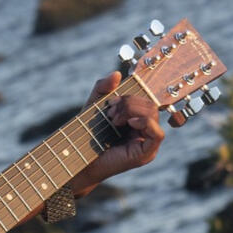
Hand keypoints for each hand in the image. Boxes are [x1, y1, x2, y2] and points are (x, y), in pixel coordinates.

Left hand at [69, 71, 164, 197]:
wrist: (75, 158)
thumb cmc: (84, 135)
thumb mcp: (92, 106)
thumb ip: (102, 89)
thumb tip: (117, 74)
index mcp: (136, 118)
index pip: (146, 98)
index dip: (136, 92)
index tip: (117, 95)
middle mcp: (144, 130)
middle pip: (150, 104)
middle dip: (128, 102)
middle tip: (109, 112)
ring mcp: (147, 143)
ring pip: (153, 114)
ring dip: (131, 110)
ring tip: (113, 119)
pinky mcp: (146, 153)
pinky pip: (158, 133)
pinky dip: (144, 123)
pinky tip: (128, 122)